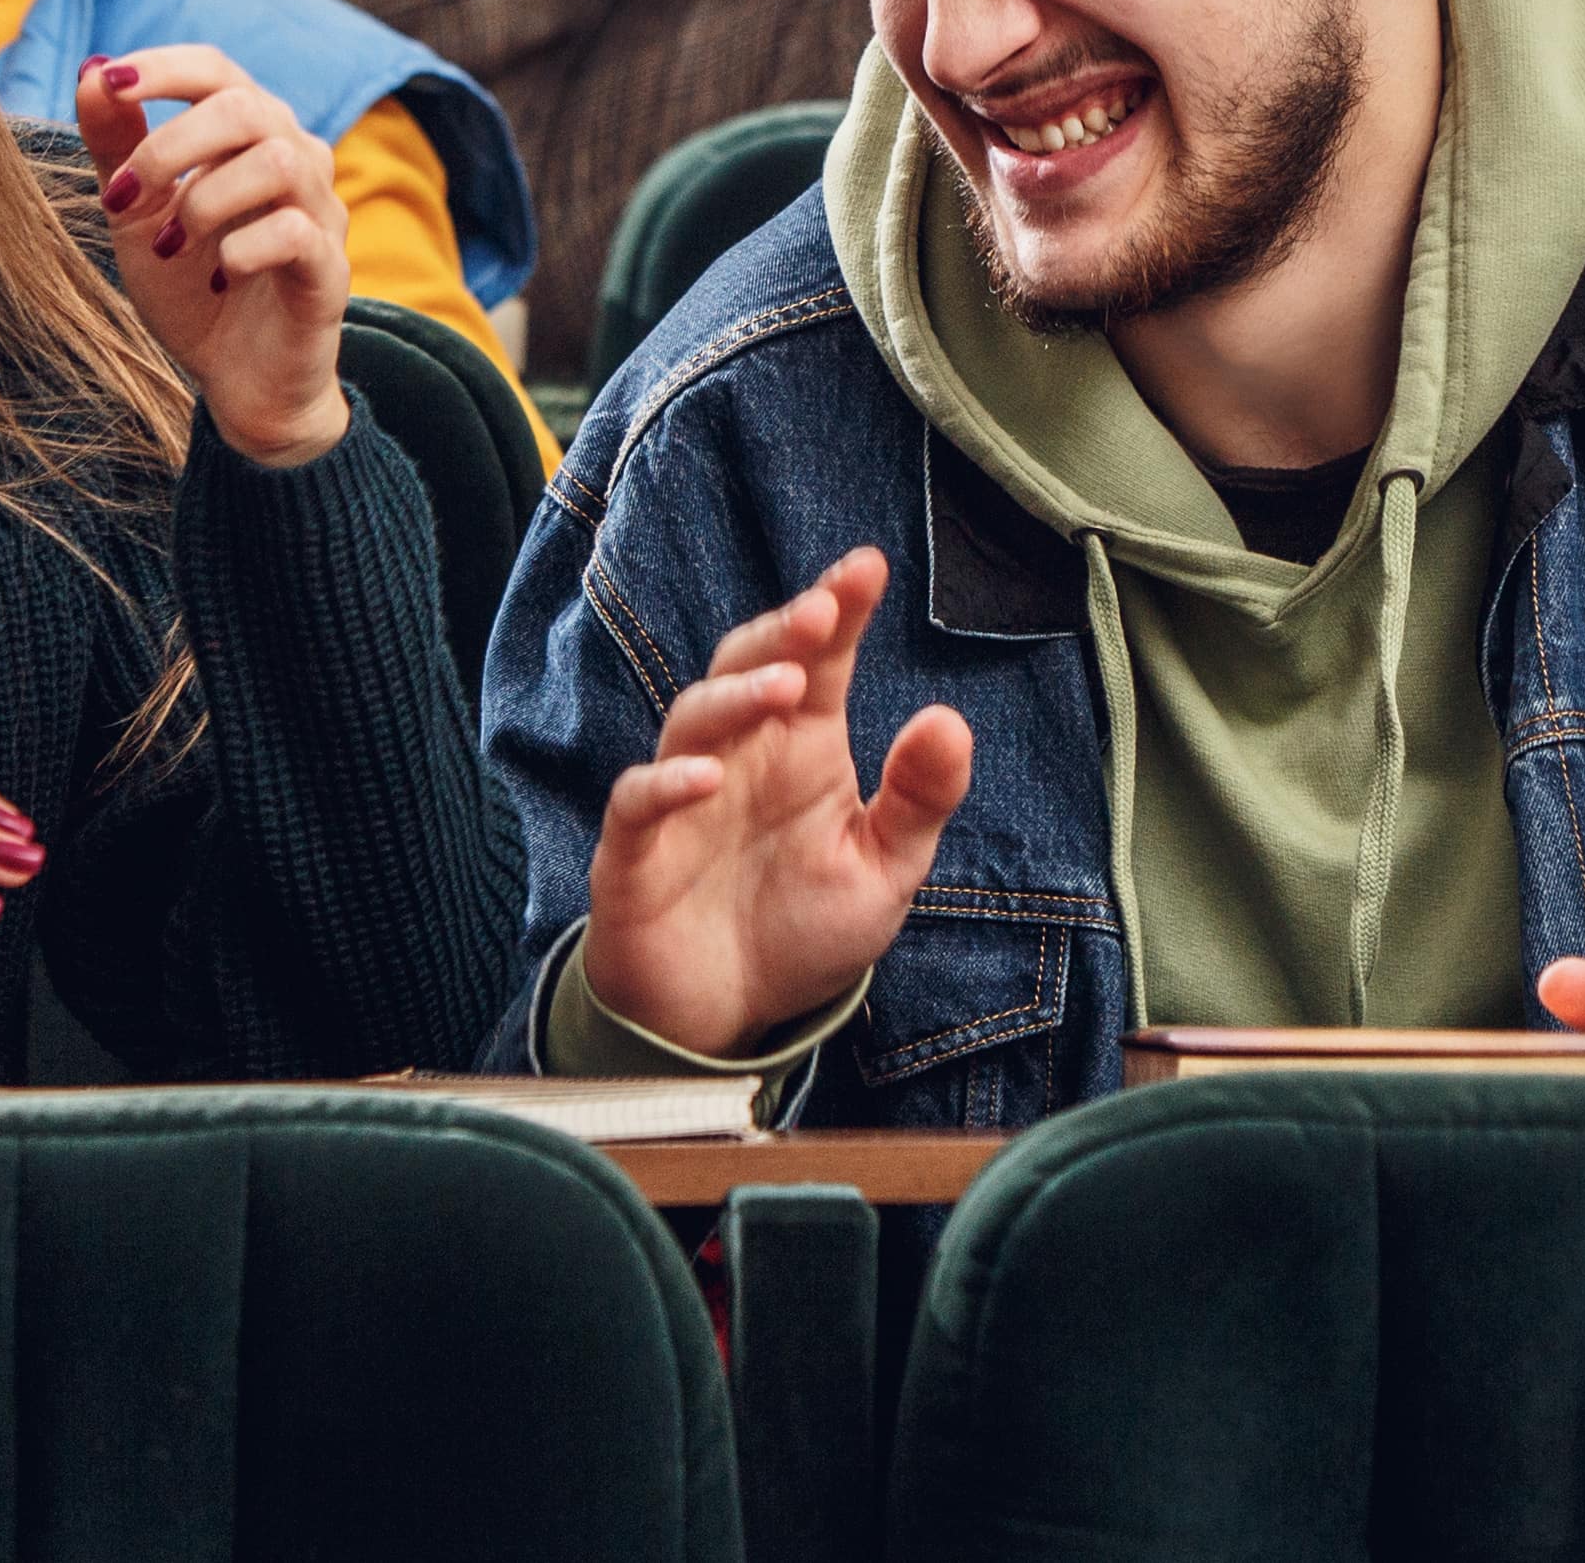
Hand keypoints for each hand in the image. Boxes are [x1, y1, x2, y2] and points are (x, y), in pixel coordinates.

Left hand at [82, 47, 349, 468]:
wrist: (237, 380)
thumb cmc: (191, 285)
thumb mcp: (137, 213)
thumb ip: (118, 144)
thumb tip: (90, 71)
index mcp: (250, 135)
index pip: (217, 70)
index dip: (165, 67)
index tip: (109, 82)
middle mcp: (297, 159)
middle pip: (247, 107)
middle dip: (172, 146)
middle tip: (127, 196)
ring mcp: (320, 214)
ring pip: (278, 162)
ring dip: (205, 200)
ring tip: (174, 245)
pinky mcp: (330, 272)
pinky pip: (295, 234)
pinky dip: (242, 250)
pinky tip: (219, 277)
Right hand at [580, 548, 975, 1059]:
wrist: (728, 1019)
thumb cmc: (804, 928)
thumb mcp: (885, 870)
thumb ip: (919, 800)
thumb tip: (948, 718)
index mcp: (802, 746)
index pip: (822, 661)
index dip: (840, 610)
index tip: (868, 566)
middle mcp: (741, 755)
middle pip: (749, 665)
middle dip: (781, 631)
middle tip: (823, 610)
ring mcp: (683, 798)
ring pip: (693, 717)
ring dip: (736, 695)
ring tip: (784, 686)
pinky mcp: (635, 853)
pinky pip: (637, 802)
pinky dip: (665, 785)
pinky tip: (704, 778)